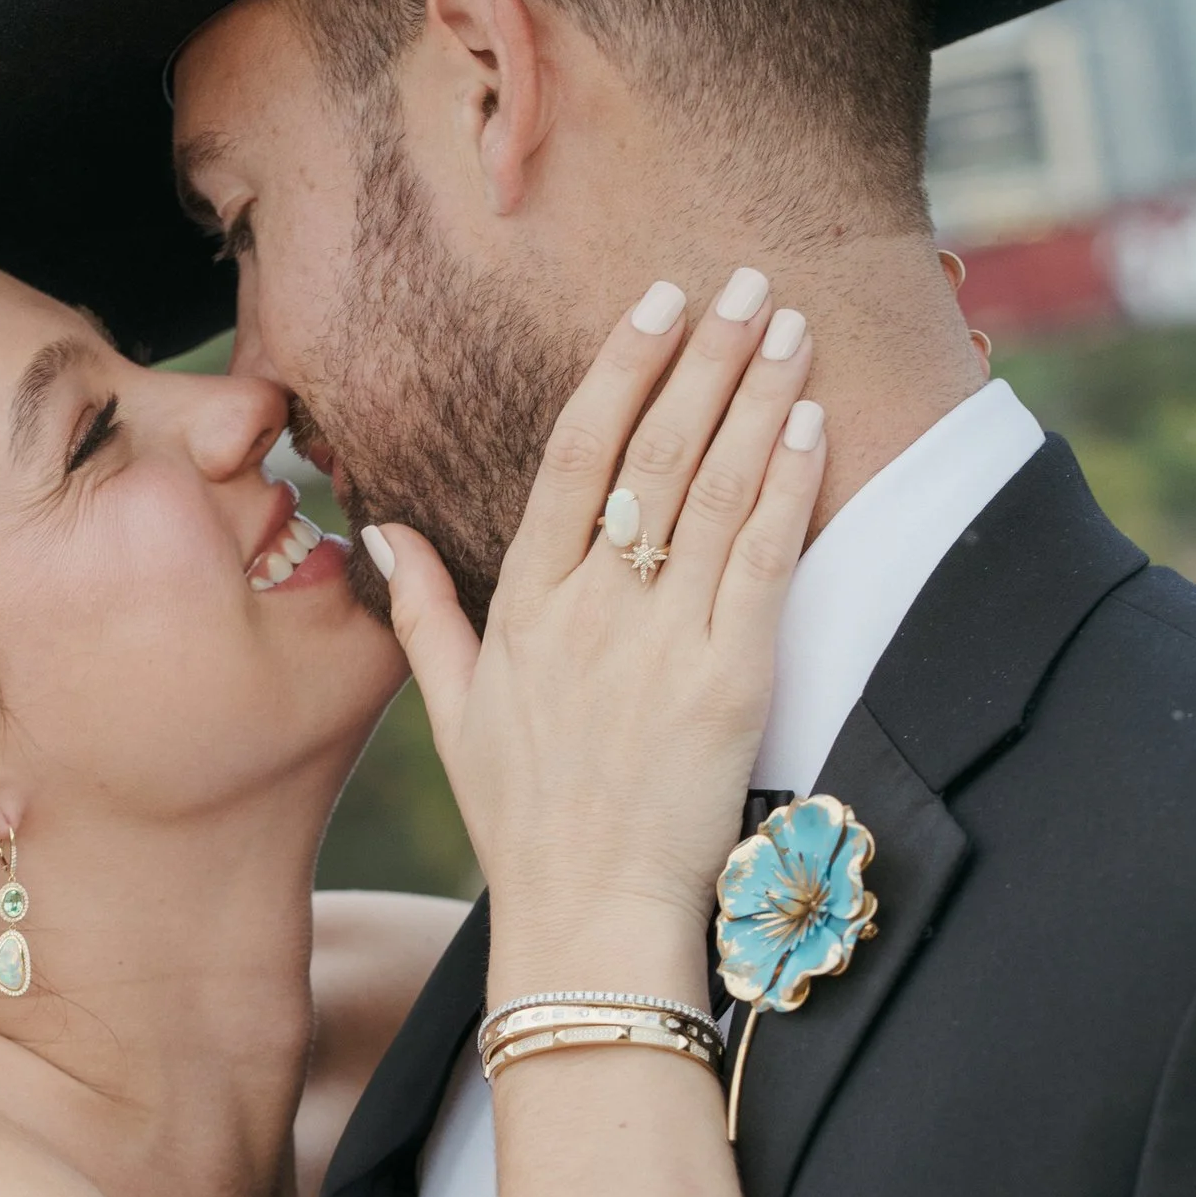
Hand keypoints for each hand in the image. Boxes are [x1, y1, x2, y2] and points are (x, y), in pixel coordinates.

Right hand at [367, 272, 821, 993]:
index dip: (622, 369)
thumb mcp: (450, 714)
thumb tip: (386, 534)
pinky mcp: (725, 682)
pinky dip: (786, 487)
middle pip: (654, 452)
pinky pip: (759, 562)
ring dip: (757, 396)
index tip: (662, 303)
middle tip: (749, 282)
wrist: (586, 914)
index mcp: (525, 607)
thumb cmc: (524, 822)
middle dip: (706, 356)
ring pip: (712, 491)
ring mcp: (658, 643)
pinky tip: (809, 423)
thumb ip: (425, 613)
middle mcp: (590, 611)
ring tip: (790, 324)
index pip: (575, 457)